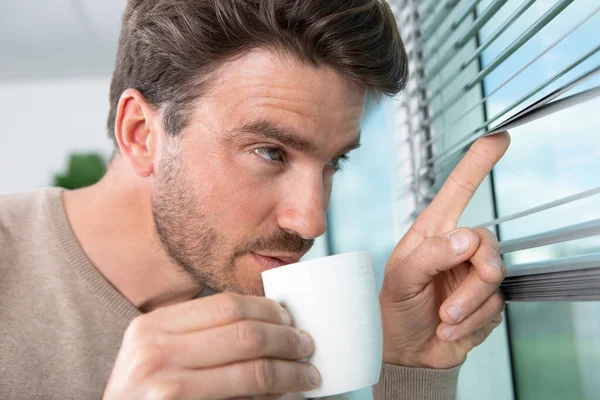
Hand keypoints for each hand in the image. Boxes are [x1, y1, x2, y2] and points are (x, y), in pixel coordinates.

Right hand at [102, 292, 318, 398]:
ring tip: (308, 376)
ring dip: (291, 373)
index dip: (268, 310)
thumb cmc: (142, 395)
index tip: (288, 317)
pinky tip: (288, 398)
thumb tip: (267, 322)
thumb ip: (196, 334)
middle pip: (246, 334)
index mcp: (152, 327)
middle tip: (306, 345)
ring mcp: (168, 390)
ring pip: (254, 372)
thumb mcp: (154, 353)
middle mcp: (155, 354)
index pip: (227, 305)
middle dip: (287, 339)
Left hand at [380, 132, 509, 368]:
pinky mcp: (486, 301)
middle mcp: (456, 249)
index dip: (477, 164)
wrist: (405, 350)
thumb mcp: (402, 279)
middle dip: (475, 276)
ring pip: (494, 280)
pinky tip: (449, 328)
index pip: (458, 191)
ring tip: (442, 318)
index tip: (499, 138)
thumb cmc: (395, 307)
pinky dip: (471, 323)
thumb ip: (430, 256)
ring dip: (467, 306)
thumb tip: (467, 238)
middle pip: (487, 244)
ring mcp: (472, 275)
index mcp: (432, 234)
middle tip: (451, 302)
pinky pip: (495, 307)